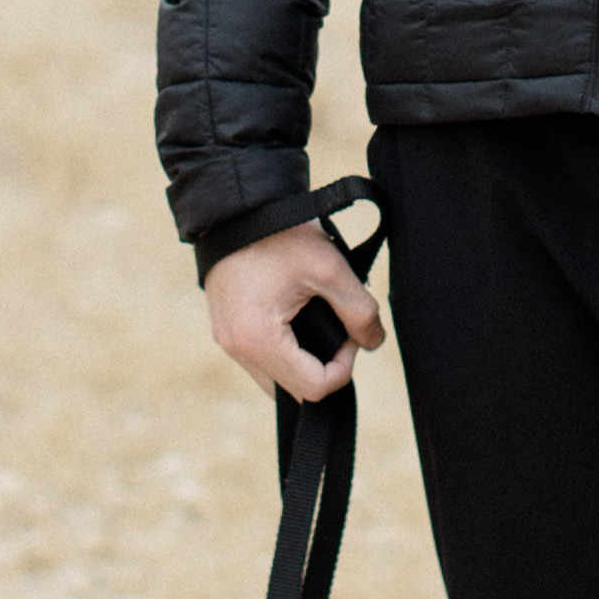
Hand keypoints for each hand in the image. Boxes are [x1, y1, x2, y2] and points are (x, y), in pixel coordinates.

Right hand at [203, 217, 382, 404]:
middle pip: (292, 392)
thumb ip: (359, 310)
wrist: (236, 207)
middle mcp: (237, 349)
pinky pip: (260, 360)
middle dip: (323, 369)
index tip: (350, 334)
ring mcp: (227, 340)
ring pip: (275, 380)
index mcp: (258, 340)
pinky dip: (285, 352)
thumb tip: (373, 342)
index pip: (313, 390)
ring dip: (303, 364)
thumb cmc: (278, 233)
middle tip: (337, 329)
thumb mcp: (330, 268)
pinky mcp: (226, 329)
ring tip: (318, 324)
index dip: (343, 369)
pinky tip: (298, 320)